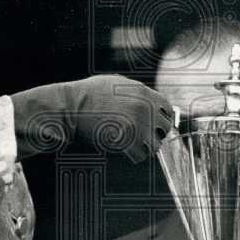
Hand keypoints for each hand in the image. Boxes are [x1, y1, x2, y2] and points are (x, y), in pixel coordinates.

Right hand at [12, 76, 172, 161]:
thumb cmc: (88, 94)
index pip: (167, 109)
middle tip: (141, 137)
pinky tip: (123, 151)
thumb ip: (136, 91)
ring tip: (130, 145)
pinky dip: (133, 156)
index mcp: (144, 92)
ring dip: (144, 147)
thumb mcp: (116, 83)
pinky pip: (141, 155)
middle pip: (164, 128)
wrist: (71, 106)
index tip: (155, 126)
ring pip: (155, 144)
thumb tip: (148, 99)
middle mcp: (145, 107)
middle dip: (154, 134)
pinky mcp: (128, 139)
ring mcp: (138, 123)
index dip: (161, 119)